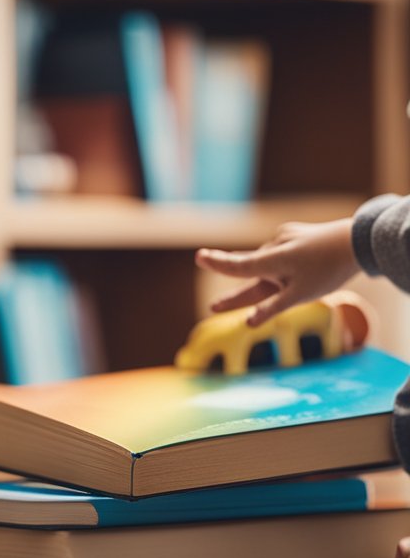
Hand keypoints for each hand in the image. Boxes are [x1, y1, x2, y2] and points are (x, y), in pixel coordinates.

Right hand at [196, 218, 359, 326]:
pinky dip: (282, 266)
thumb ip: (273, 308)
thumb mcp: (301, 295)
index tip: (199, 257)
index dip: (217, 264)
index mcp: (271, 260)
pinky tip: (303, 268)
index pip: (237, 266)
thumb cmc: (329, 270)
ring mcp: (283, 238)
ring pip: (267, 264)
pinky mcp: (293, 234)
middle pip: (251, 271)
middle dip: (240, 291)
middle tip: (214, 306)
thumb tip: (249, 323)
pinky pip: (280, 254)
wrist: (359, 241)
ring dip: (271, 277)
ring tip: (300, 284)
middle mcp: (272, 246)